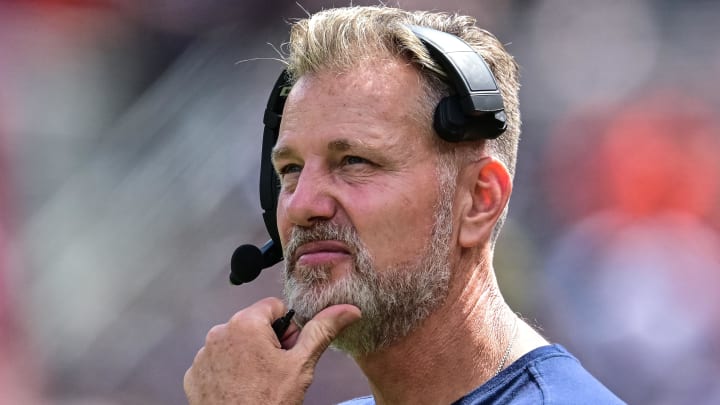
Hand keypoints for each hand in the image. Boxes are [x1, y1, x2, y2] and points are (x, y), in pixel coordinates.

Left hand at [183, 297, 360, 404]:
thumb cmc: (270, 401)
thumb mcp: (301, 365)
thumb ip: (322, 330)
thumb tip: (348, 309)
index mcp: (246, 323)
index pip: (275, 307)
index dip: (288, 328)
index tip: (290, 351)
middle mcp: (219, 332)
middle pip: (254, 325)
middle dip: (268, 342)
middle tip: (277, 371)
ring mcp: (203, 356)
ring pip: (236, 344)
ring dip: (248, 357)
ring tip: (258, 383)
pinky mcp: (194, 376)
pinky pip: (217, 363)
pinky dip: (229, 372)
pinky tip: (240, 390)